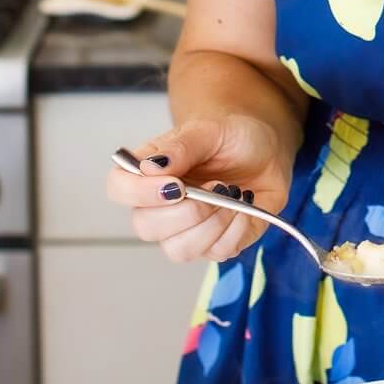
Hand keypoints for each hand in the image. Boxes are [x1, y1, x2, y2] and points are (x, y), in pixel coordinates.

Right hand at [105, 114, 294, 263]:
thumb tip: (149, 167)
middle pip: (145, 227)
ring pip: (179, 250)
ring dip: (212, 223)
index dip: (139, 193)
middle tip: (216, 185)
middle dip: (187, 211)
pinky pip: (216, 253)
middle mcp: (160, 206)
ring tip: (232, 195)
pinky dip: (236, 229)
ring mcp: (185, 230)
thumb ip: (181, 146)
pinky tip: (245, 205)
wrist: (265, 153)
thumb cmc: (231, 139)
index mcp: (149, 172)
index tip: (177, 184)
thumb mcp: (210, 130)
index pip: (119, 189)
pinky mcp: (213, 245)